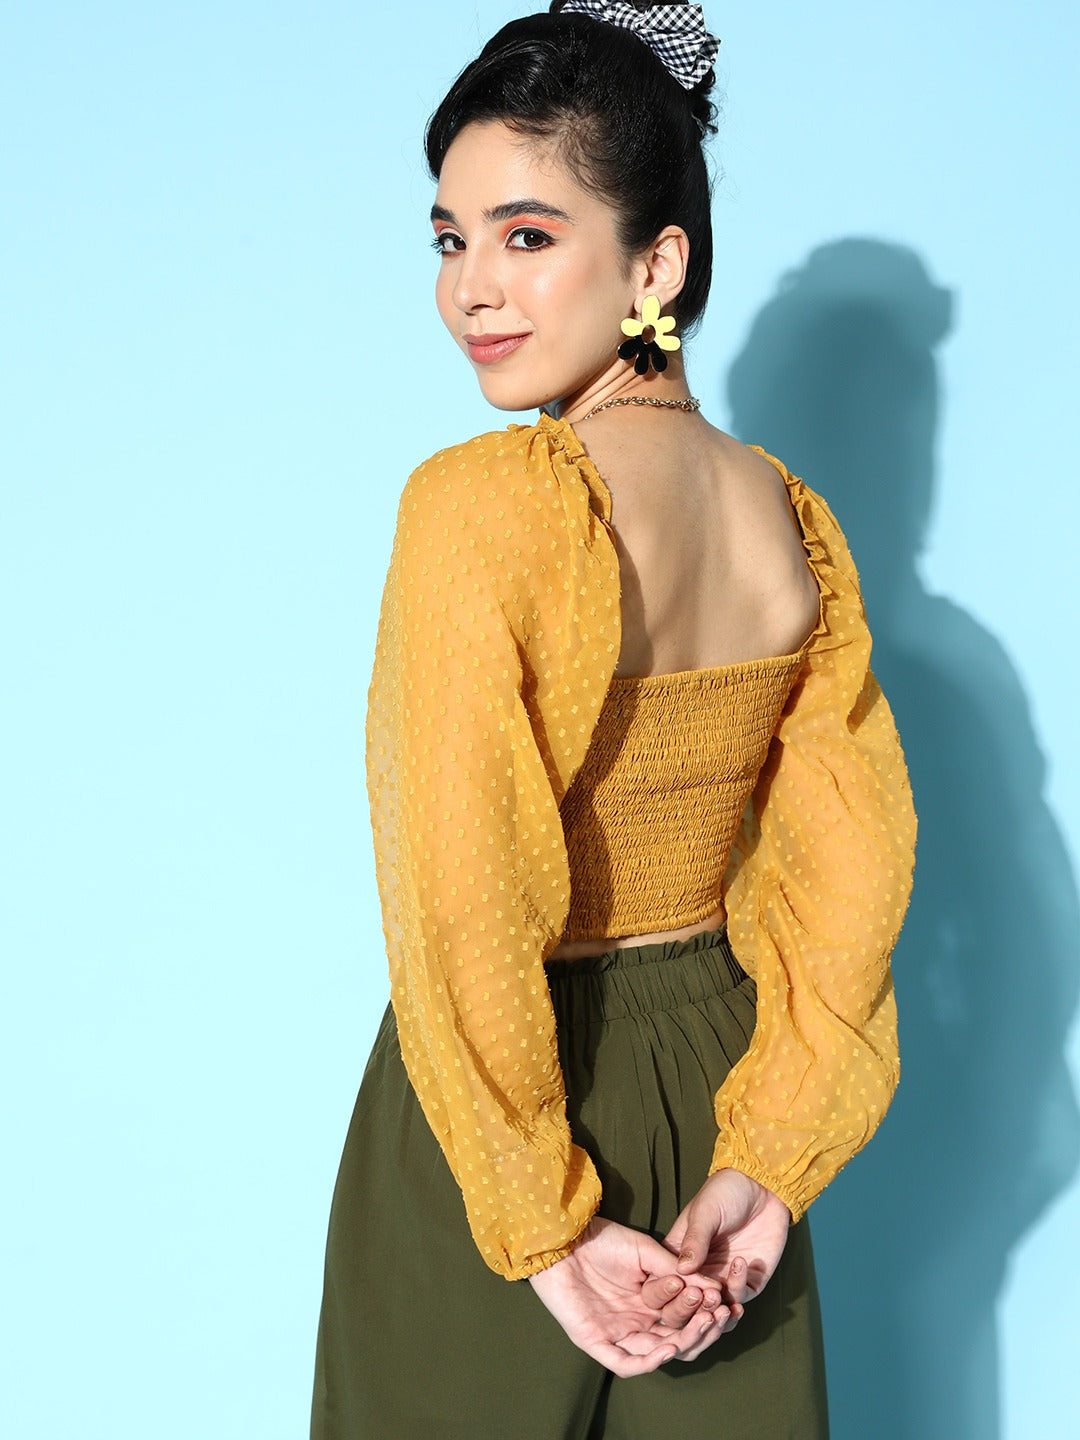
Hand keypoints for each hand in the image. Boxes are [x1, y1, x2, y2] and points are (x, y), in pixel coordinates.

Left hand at [528, 1216, 733, 1375]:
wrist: (565, 1237)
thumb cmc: (603, 1240)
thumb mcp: (646, 1251)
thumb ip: (675, 1269)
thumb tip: (713, 1285)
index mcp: (650, 1301)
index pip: (684, 1316)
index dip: (705, 1310)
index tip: (724, 1298)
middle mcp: (636, 1321)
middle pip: (675, 1338)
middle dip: (700, 1329)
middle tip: (718, 1314)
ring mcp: (616, 1333)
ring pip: (655, 1353)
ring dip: (682, 1343)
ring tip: (702, 1326)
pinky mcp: (595, 1341)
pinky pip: (624, 1363)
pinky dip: (647, 1362)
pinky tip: (668, 1348)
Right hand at [664, 1169, 791, 1316]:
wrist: (761, 1186)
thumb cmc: (725, 1192)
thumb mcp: (705, 1211)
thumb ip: (695, 1239)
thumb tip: (682, 1269)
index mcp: (678, 1256)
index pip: (663, 1286)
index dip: (668, 1293)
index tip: (679, 1286)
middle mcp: (698, 1273)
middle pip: (685, 1308)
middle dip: (692, 1309)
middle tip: (703, 1294)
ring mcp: (722, 1280)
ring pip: (712, 1313)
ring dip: (716, 1309)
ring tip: (720, 1291)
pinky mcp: (747, 1282)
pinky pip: (740, 1298)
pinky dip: (738, 1288)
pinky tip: (741, 1263)